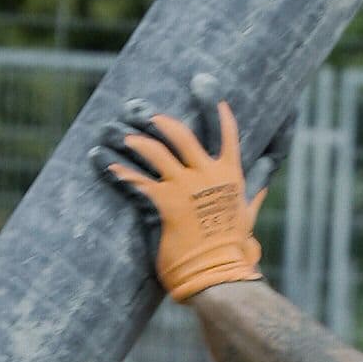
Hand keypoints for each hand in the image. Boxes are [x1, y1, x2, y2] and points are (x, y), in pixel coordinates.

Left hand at [104, 103, 263, 301]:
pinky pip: (135, 180)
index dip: (213, 107)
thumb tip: (261, 183)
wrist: (218, 275)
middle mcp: (207, 175)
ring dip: (133, 139)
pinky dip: (115, 169)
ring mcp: (184, 188)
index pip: (225, 132)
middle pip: (181, 134)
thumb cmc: (232, 251)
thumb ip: (252, 194)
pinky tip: (101, 161)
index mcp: (230, 174)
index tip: (203, 86)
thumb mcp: (246, 215)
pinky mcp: (163, 205)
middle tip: (142, 111)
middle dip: (160, 119)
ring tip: (117, 132)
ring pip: (154, 152)